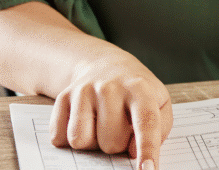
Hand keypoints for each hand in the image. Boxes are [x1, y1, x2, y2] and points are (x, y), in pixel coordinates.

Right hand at [49, 40, 172, 169]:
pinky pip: (59, 136)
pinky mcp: (63, 97)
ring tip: (101, 125)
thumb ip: (159, 129)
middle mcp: (110, 86)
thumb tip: (134, 152)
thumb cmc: (136, 92)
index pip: (145, 122)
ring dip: (92, 142)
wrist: (106, 65)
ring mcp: (84, 90)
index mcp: (139, 88)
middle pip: (111, 142)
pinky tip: (84, 122)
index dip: (147, 149)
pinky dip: (69, 138)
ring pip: (81, 140)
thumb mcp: (159, 102)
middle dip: (117, 144)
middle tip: (120, 126)